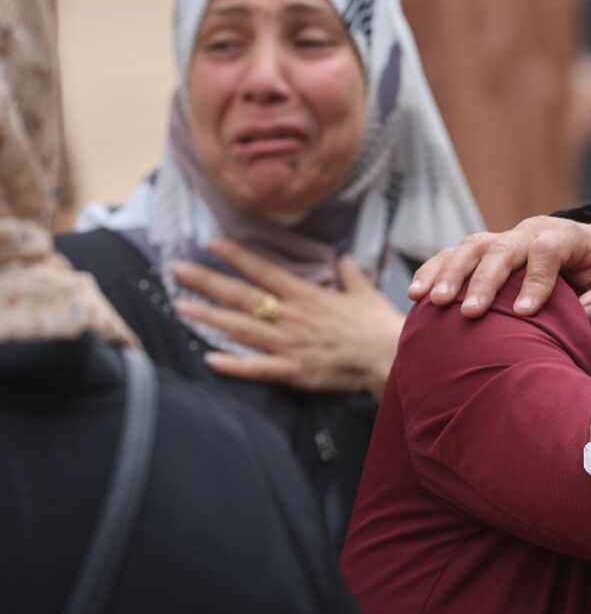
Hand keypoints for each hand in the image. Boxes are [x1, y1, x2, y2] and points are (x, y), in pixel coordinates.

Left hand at [172, 238, 404, 397]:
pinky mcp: (294, 370)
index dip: (236, 256)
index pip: (264, 271)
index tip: (211, 243)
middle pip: (243, 296)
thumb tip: (342, 258)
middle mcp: (291, 316)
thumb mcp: (364, 292)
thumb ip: (349, 274)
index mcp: (307, 295)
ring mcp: (289, 344)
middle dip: (208, 282)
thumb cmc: (378, 324)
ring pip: (242, 329)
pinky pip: (258, 368)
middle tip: (177, 269)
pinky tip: (210, 359)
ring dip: (210, 318)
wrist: (390, 356)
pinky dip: (234, 365)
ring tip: (181, 307)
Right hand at [407, 215, 590, 322]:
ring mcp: (505, 237)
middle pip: (502, 248)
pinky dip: (434, 270)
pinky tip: (416, 294)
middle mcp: (530, 231)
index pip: (547, 251)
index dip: (536, 281)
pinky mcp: (487, 249)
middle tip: (469, 313)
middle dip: (484, 280)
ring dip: (450, 272)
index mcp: (564, 235)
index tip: (525, 314)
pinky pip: (455, 254)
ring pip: (472, 246)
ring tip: (434, 302)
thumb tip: (588, 312)